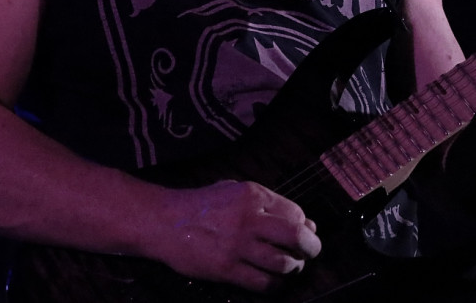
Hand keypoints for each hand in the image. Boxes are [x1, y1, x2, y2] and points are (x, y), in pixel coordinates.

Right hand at [153, 180, 320, 291]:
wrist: (165, 222)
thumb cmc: (202, 204)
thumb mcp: (234, 190)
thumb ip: (267, 204)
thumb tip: (303, 222)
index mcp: (252, 195)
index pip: (294, 212)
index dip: (304, 225)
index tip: (304, 232)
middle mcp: (249, 219)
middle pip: (296, 236)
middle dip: (311, 247)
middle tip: (311, 252)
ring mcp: (237, 246)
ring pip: (283, 263)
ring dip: (294, 268)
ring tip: (292, 266)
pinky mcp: (226, 269)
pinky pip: (262, 283)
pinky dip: (275, 285)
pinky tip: (274, 281)